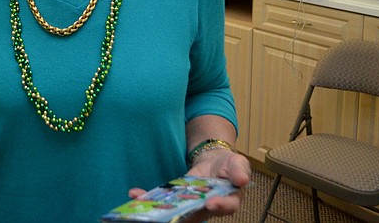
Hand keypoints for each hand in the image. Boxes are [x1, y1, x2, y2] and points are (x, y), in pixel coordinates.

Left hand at [127, 150, 251, 221]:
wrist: (215, 162)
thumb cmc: (229, 165)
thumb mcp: (238, 162)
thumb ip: (239, 171)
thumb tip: (242, 179)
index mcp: (229, 200)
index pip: (225, 207)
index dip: (219, 206)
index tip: (210, 203)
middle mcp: (208, 208)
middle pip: (195, 215)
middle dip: (178, 215)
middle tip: (164, 213)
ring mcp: (192, 205)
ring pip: (176, 212)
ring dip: (158, 210)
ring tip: (141, 201)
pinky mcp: (178, 199)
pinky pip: (165, 203)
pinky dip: (150, 199)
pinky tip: (136, 194)